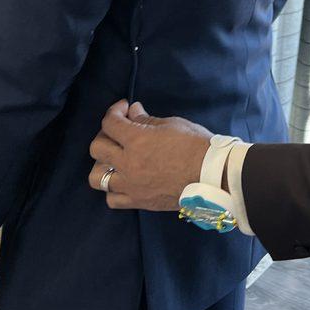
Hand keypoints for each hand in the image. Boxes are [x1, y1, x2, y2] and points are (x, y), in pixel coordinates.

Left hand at [89, 100, 212, 210]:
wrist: (212, 175)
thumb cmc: (196, 145)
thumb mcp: (172, 124)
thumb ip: (147, 120)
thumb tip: (133, 111)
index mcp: (137, 140)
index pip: (110, 123)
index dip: (115, 111)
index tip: (124, 108)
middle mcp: (128, 163)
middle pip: (97, 148)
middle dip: (105, 134)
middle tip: (120, 132)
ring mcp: (131, 185)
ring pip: (97, 177)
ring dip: (103, 164)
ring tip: (116, 160)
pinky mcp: (139, 201)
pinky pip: (112, 199)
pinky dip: (113, 189)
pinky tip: (124, 181)